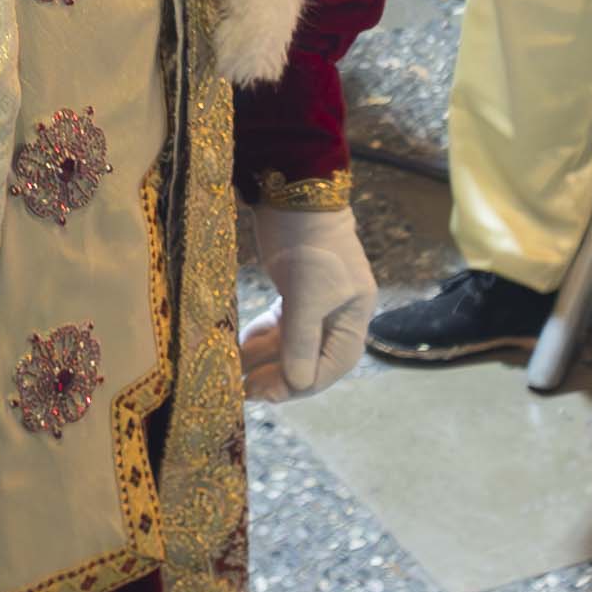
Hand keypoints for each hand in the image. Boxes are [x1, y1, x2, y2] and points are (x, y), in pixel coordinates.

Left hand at [241, 201, 376, 400]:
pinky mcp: (293, 291)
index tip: (270, 395)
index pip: (333, 364)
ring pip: (291, 343)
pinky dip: (261, 338)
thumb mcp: (306, 294)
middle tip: (247, 390)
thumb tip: (298, 385)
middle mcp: (338, 313)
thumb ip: (301, 341)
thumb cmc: (309, 244)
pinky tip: (242, 349)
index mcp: (354, 316)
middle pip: (311, 358)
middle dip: (280, 376)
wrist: (294, 195)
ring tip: (237, 375)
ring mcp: (315, 302)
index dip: (303, 384)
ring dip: (265, 359)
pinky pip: (279, 326)